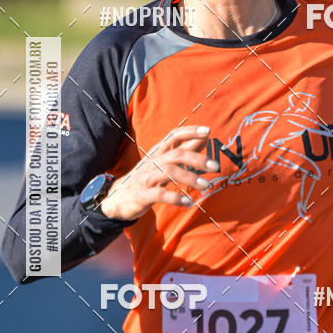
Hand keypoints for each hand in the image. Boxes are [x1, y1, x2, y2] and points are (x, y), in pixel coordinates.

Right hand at [100, 125, 217, 221]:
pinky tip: (188, 201)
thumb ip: (184, 149)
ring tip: (206, 186)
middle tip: (215, 166)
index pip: (174, 135)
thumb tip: (205, 137)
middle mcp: (153, 161)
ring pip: (169, 172)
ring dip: (190, 178)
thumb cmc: (146, 177)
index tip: (208, 131)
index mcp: (158, 152)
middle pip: (176, 154)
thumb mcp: (163, 161)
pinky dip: (175, 197)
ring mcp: (147, 177)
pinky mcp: (142, 194)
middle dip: (197, 159)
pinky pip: (160, 194)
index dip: (190, 131)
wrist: (117, 198)